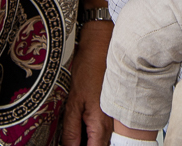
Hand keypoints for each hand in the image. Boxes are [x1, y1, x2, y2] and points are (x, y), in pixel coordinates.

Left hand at [61, 22, 113, 145]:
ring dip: (86, 138)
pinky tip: (79, 123)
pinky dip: (90, 130)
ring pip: (99, 139)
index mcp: (101, 126)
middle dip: (82, 143)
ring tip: (73, 131)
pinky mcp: (111, 110)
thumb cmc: (90, 68)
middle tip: (68, 138)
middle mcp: (111, 125)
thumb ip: (71, 130)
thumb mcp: (74, 101)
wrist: (103, 46)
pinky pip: (101, 128)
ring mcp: (113, 118)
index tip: (68, 145)